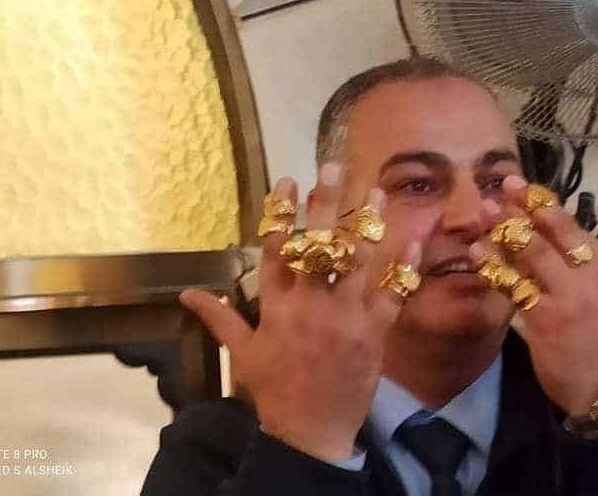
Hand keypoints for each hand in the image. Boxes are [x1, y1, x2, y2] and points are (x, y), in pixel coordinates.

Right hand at [180, 164, 419, 462]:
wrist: (311, 431)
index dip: (281, 213)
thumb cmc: (274, 390)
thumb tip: (186, 293)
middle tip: (335, 166)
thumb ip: (219, 318)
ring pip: (360, 262)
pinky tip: (412, 238)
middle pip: (319, 246)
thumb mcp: (242, 354)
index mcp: (276, 308)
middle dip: (327, 203)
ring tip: (377, 191)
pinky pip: (392, 295)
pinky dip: (403, 268)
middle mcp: (310, 306)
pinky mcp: (375, 334)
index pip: (275, 250)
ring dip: (369, 224)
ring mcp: (346, 319)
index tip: (289, 181)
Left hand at [470, 175, 597, 415]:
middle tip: (499, 188)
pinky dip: (495, 266)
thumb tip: (574, 247)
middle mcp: (590, 277)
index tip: (524, 186)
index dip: (545, 205)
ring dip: (506, 230)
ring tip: (485, 212)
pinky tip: (478, 254)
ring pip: (533, 253)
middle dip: (524, 207)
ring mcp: (568, 297)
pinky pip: (516, 285)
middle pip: (554, 232)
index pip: (574, 228)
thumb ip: (596, 273)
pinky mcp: (546, 319)